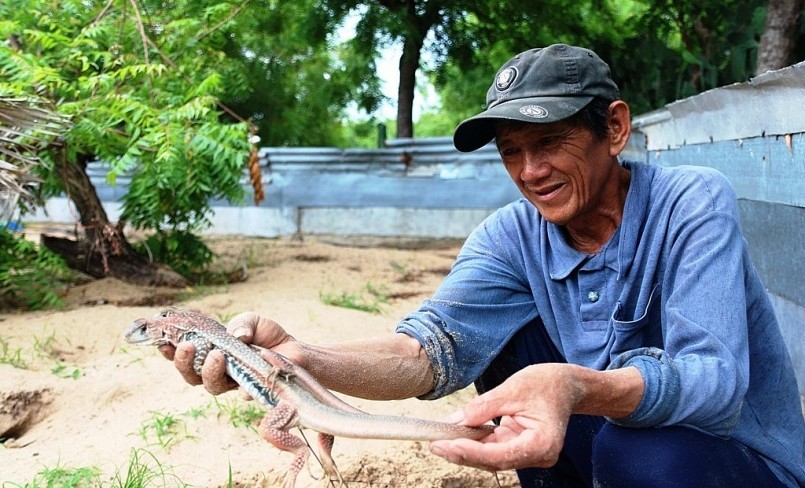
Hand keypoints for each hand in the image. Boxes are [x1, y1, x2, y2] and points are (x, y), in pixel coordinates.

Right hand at [159, 311, 300, 394]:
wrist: (296, 352)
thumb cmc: (269, 336)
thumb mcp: (254, 321)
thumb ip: (242, 323)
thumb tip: (235, 335)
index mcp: (212, 352)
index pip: (186, 355)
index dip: (170, 352)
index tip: (162, 342)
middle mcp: (218, 371)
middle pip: (191, 375)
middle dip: (184, 363)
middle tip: (186, 347)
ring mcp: (234, 383)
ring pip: (212, 386)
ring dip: (208, 371)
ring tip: (216, 356)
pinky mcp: (252, 391)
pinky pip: (241, 392)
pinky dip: (241, 383)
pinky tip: (245, 372)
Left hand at [429, 363, 579, 471]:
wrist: (566, 385)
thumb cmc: (546, 384)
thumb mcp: (513, 389)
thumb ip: (485, 407)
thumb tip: (458, 420)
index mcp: (542, 443)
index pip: (502, 454)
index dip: (474, 451)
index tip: (450, 443)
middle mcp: (537, 456)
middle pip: (494, 461)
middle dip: (463, 453)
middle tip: (435, 444)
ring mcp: (528, 454)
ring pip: (490, 457)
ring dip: (465, 449)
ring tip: (438, 441)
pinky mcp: (519, 448)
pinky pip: (493, 448)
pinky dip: (474, 442)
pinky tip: (454, 436)